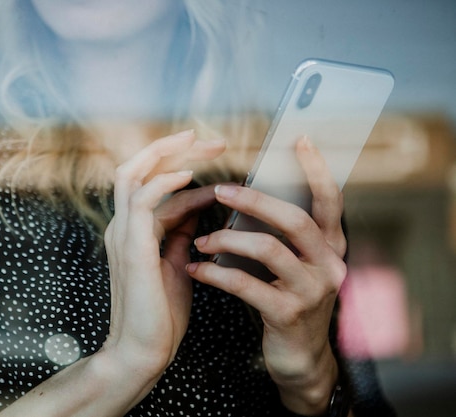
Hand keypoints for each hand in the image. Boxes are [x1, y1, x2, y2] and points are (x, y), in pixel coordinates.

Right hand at [102, 130, 224, 378]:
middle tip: (210, 139)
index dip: (187, 169)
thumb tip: (199, 207)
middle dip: (172, 147)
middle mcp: (123, 226)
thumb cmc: (161, 315)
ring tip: (201, 144)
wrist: (143, 351)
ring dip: (167, 155)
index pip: (155, 184)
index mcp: (134, 231)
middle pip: (137, 168)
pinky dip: (164, 182)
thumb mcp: (177, 264)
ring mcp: (123, 234)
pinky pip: (141, 200)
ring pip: (132, 174)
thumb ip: (182, 234)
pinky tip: (189, 175)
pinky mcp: (131, 246)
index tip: (220, 164)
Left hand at [186, 137, 346, 413]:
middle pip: (294, 219)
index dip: (316, 169)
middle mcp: (328, 264)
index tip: (300, 140)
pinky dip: (215, 273)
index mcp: (330, 247)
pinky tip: (195, 269)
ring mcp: (311, 291)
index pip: (330, 200)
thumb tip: (248, 197)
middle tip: (219, 190)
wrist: (300, 359)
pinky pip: (245, 284)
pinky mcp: (288, 314)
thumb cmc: (289, 301)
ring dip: (226, 238)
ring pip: (267, 249)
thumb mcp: (294, 266)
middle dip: (254, 200)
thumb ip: (282, 236)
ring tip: (200, 240)